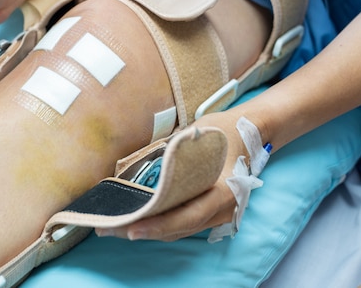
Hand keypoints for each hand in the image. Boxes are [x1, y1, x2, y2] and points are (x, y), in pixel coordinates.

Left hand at [95, 110, 247, 240]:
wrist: (253, 132)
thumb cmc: (224, 130)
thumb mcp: (198, 136)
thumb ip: (173, 153)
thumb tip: (138, 163)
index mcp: (225, 190)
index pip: (187, 215)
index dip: (158, 224)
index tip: (131, 227)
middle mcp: (224, 209)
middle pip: (179, 228)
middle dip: (142, 230)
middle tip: (107, 229)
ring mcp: (219, 215)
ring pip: (179, 230)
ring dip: (147, 230)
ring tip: (114, 227)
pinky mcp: (211, 214)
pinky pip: (183, 225)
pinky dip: (160, 225)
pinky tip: (137, 220)